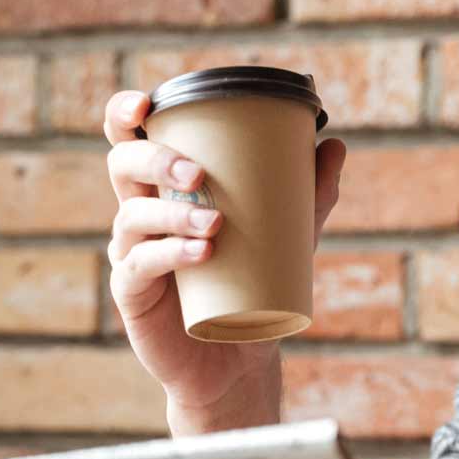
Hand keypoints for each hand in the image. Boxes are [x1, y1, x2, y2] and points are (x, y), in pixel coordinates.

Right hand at [102, 89, 346, 434]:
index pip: (129, 139)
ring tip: (215, 222)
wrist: (238, 354)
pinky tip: (201, 253)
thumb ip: (309, 190)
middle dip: (156, 159)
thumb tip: (334, 143)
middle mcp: (138, 213)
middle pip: (123, 165)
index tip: (149, 104)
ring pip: (133, 215)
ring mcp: (130, 253)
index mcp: (162, 186)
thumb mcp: (287, 233)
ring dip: (172, 211)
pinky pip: (139, 265)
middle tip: (200, 172)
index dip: (126, 114)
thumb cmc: (252, 282)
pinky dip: (168, 254)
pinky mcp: (131, 293)